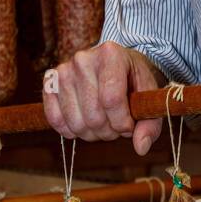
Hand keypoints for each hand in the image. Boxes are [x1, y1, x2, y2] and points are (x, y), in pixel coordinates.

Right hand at [42, 41, 164, 155]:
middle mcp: (83, 59)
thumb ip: (150, 123)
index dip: (122, 123)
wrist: (114, 64)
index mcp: (111, 54)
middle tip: (116, 126)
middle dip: (109, 131)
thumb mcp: (148, 96)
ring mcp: (63, 70)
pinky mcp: (50, 83)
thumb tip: (141, 147)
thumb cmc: (133, 80)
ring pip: (75, 122)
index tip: (129, 126)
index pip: (111, 99)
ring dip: (92, 134)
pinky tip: (83, 124)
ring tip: (103, 124)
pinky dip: (70, 131)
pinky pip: (55, 119)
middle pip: (93, 115)